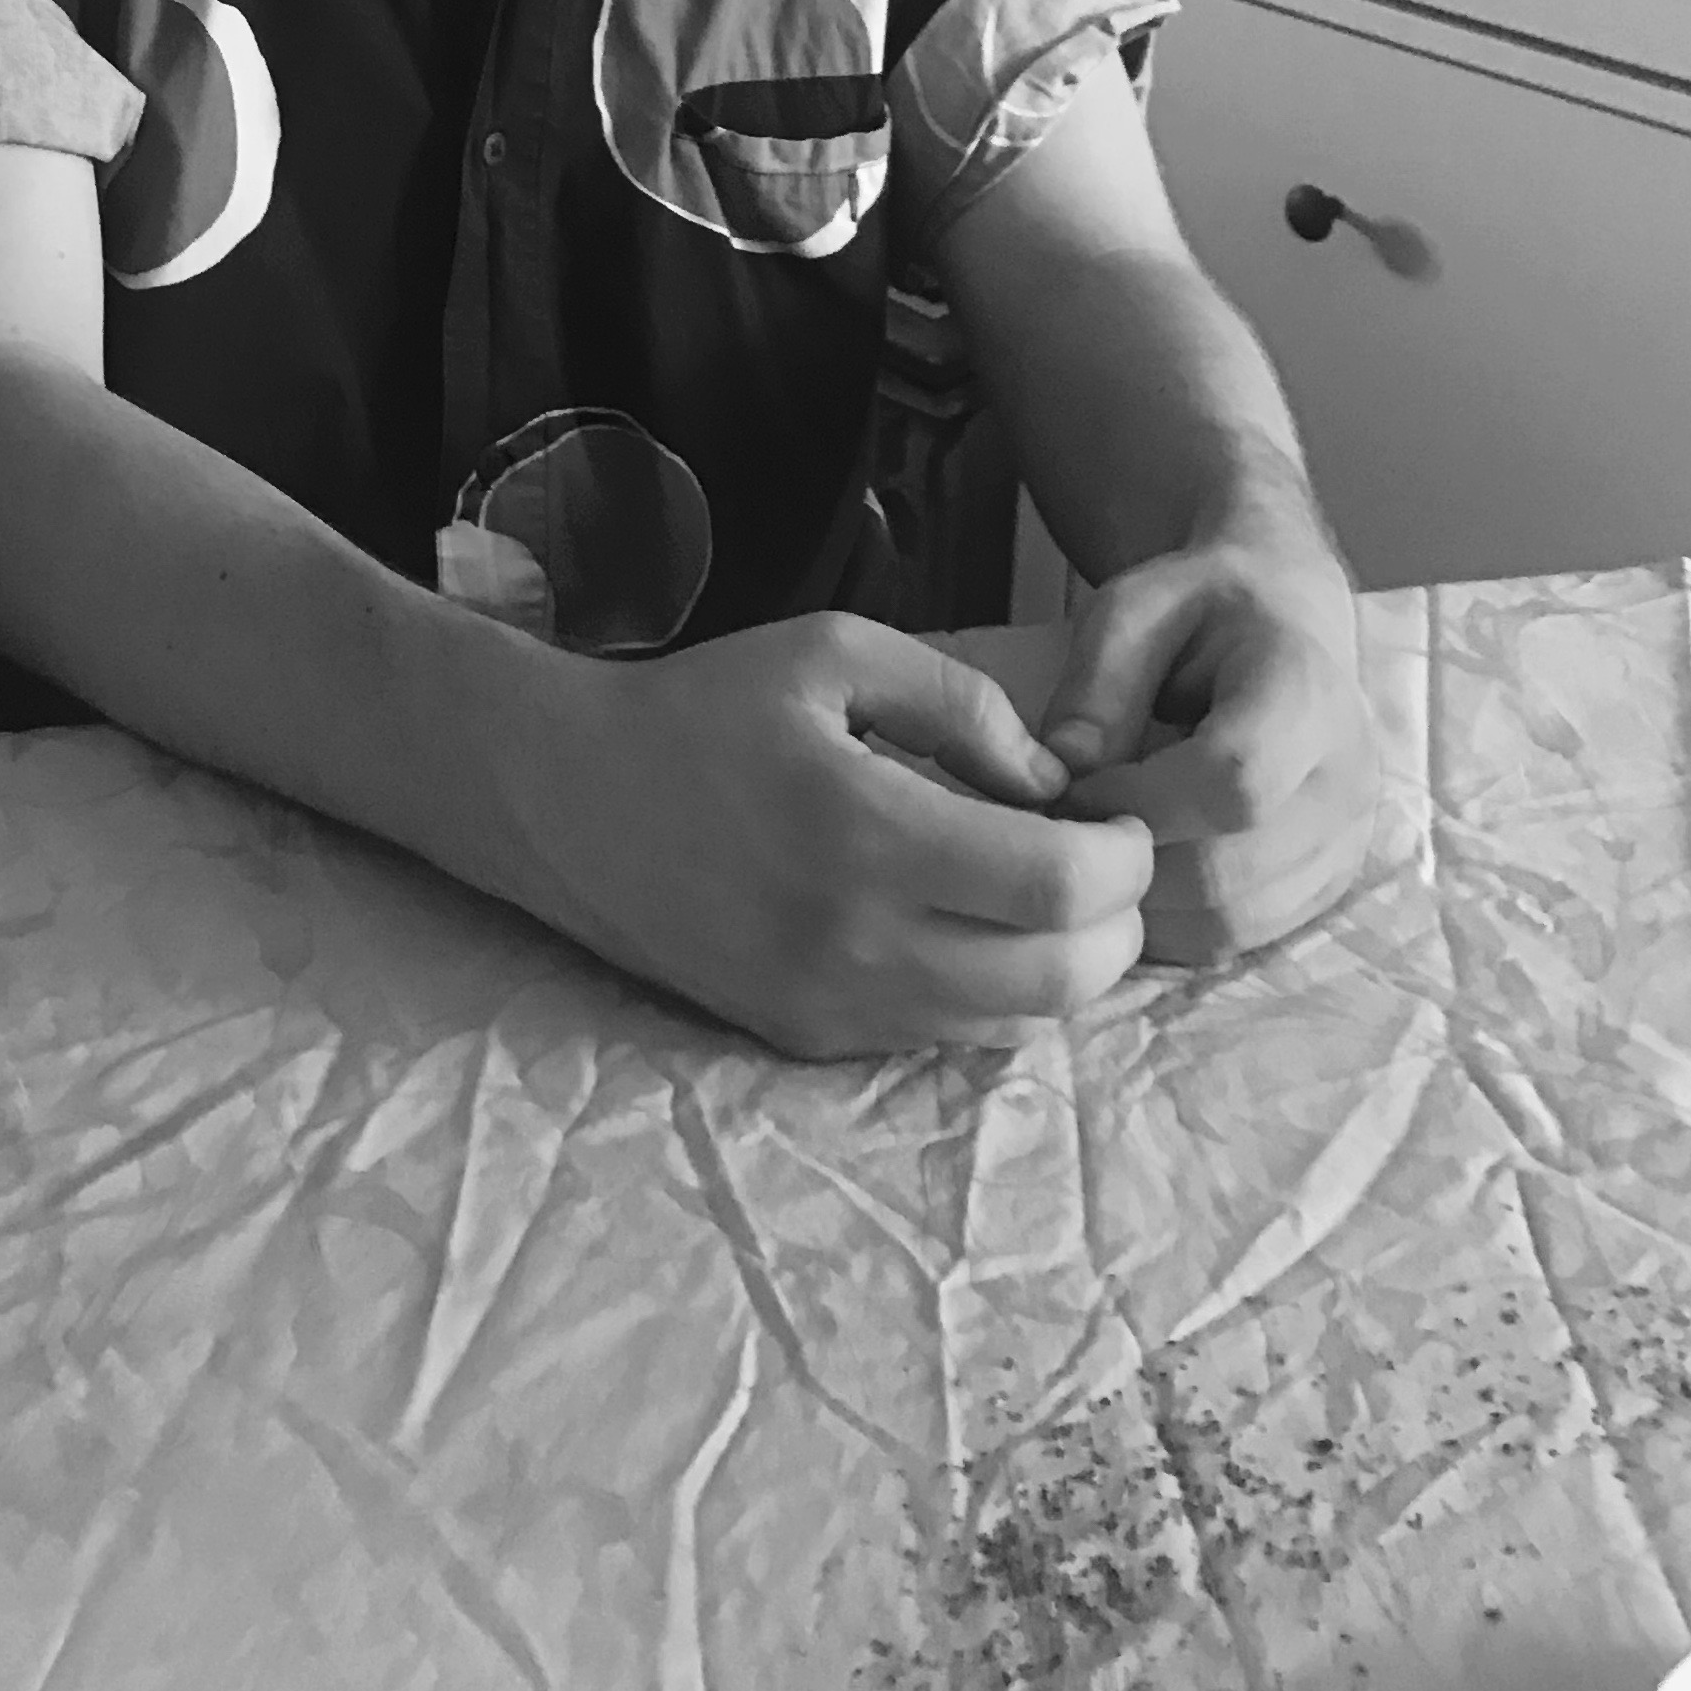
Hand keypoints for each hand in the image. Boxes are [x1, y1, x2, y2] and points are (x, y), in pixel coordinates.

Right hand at [524, 612, 1153, 1057]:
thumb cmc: (706, 707)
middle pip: (1059, 979)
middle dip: (1116, 924)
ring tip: (1045, 895)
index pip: (1055, 886)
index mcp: (863, 827)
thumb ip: (961, 701)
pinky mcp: (807, 1038)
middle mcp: (853, 938)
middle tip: (1106, 864)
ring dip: (1063, 968)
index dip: (1123, 859)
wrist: (568, 799)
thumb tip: (1051, 785)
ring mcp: (830, 1003)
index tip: (1120, 818)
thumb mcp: (833, 650)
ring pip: (1014, 1026)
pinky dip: (993, 995)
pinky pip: (945, 1040)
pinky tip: (971, 924)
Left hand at [1039, 538, 1378, 966]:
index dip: (1136, 800)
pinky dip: (1174, 923)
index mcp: (1305, 692)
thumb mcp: (1134, 607)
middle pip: (1227, 872)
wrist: (1284, 620)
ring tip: (1100, 847)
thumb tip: (1062, 774)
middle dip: (1126, 862)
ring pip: (1231, 922)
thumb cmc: (1201, 610)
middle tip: (1068, 828)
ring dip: (1144, 903)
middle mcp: (1345, 780)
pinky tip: (1139, 870)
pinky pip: (1241, 939)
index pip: (1233, 783)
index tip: (1075, 783)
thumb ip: (1097, 685)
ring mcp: (1345, 844)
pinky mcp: (1327, 886)